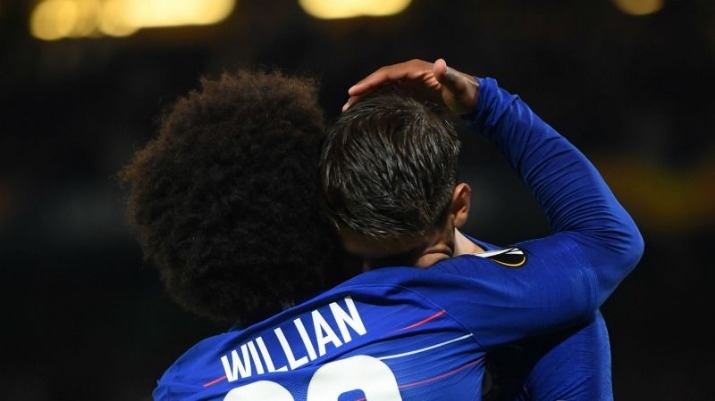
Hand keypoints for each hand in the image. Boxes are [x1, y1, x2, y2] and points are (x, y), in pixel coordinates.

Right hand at [342, 58, 479, 115]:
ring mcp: (407, 83)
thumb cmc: (465, 94)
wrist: (470, 99)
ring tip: (348, 110)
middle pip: (379, 80)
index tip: (354, 91)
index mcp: (415, 69)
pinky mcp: (408, 93)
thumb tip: (439, 64)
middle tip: (346, 105)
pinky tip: (365, 113)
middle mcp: (408, 73)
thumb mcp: (458, 86)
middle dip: (361, 91)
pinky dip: (374, 102)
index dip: (369, 82)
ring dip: (364, 98)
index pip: (387, 73)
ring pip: (380, 88)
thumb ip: (449, 76)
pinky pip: (387, 95)